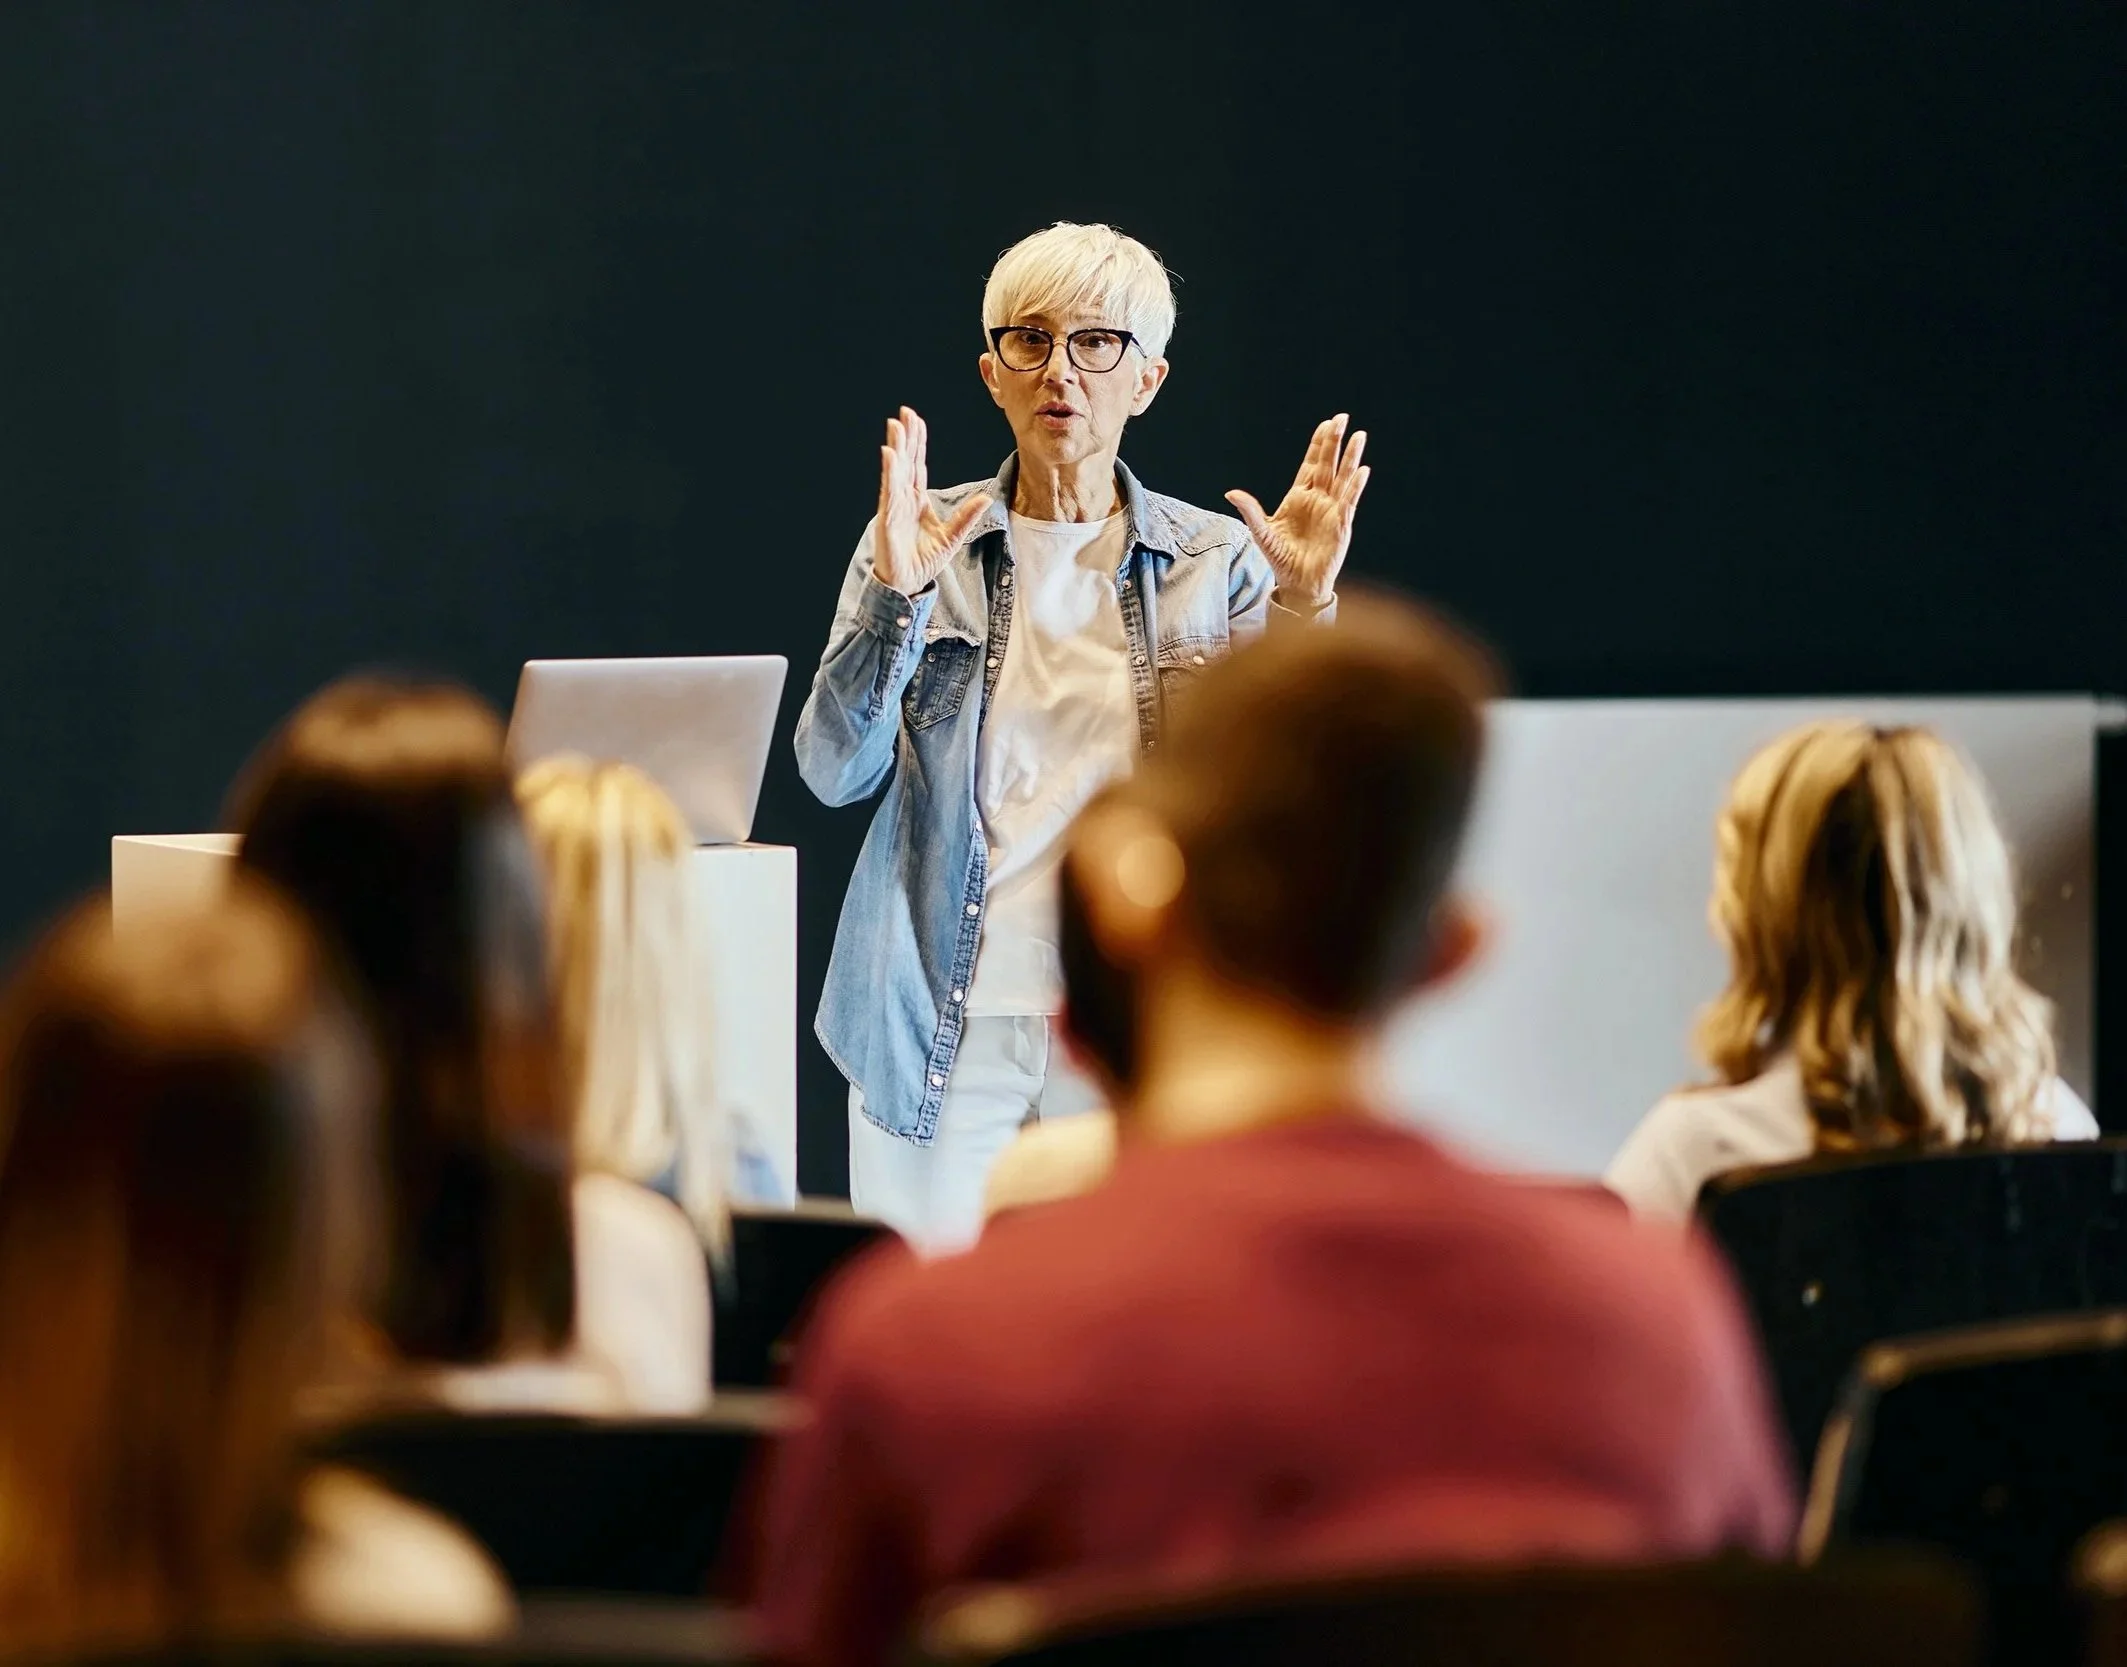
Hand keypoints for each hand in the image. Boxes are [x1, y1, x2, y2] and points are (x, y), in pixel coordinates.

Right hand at [872, 407, 991, 595]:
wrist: (908, 583)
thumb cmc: (923, 562)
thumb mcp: (952, 537)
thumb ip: (967, 516)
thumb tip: (987, 498)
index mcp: (917, 500)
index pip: (918, 466)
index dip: (918, 444)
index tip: (917, 422)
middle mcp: (903, 499)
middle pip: (906, 461)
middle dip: (906, 437)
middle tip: (904, 412)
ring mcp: (894, 507)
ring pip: (896, 471)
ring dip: (896, 447)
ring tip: (895, 425)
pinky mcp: (887, 518)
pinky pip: (888, 491)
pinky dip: (889, 472)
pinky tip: (889, 454)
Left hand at [1224, 414, 1369, 604]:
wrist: (1297, 584)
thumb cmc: (1281, 559)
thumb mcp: (1262, 533)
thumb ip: (1250, 511)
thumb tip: (1231, 492)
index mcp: (1299, 497)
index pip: (1310, 465)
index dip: (1317, 445)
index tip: (1324, 425)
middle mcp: (1318, 499)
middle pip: (1328, 464)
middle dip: (1334, 441)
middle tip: (1342, 418)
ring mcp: (1331, 510)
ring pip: (1343, 478)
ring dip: (1350, 457)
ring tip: (1359, 436)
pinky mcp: (1341, 525)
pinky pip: (1349, 502)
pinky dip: (1355, 487)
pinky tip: (1361, 471)